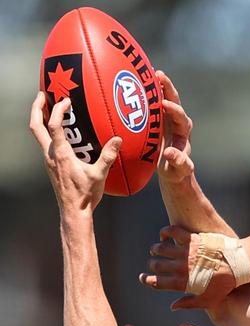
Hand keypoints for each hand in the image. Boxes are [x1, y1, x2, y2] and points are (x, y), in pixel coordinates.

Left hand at [29, 93, 121, 213]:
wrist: (73, 211)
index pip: (54, 126)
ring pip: (37, 133)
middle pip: (35, 125)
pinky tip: (59, 131)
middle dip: (37, 108)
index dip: (58, 110)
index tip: (66, 101)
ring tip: (48, 108)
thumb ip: (108, 156)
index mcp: (60, 154)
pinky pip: (45, 142)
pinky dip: (47, 130)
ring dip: (40, 118)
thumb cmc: (85, 195)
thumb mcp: (99, 174)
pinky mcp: (50, 164)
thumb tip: (118, 140)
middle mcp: (50, 155)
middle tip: (43, 94)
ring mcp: (48, 160)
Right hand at [140, 225, 237, 309]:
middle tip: (153, 263)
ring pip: (161, 248)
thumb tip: (172, 306)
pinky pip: (172, 232)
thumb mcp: (208, 300)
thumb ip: (189, 303)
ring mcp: (187, 252)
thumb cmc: (225, 285)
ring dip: (156, 249)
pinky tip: (164, 235)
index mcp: (184, 282)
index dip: (147, 280)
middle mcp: (182, 267)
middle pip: (156, 265)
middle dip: (152, 265)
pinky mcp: (193, 239)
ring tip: (156, 250)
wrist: (239, 266)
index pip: (157, 282)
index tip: (143, 278)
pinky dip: (165, 232)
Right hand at [156, 70, 193, 184]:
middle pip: (175, 100)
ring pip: (163, 96)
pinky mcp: (156, 116)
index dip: (174, 110)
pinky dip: (145, 90)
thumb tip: (170, 154)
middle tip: (158, 75)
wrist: (171, 168)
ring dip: (156, 83)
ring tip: (147, 69)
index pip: (181, 117)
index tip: (165, 104)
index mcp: (184, 132)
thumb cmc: (175, 171)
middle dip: (168, 87)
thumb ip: (178, 163)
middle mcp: (177, 120)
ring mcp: (166, 117)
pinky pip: (151, 100)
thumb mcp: (177, 170)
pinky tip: (133, 78)